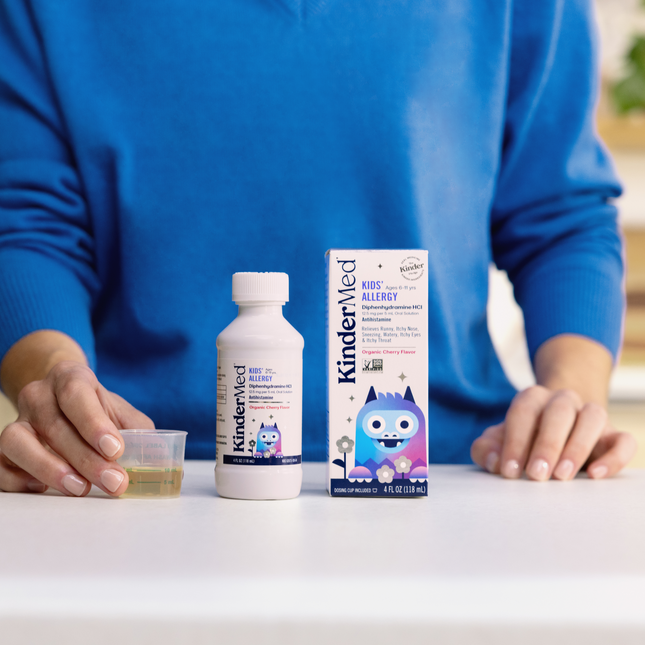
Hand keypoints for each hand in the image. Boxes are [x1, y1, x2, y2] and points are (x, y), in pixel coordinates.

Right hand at [0, 360, 153, 495]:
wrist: (64, 398)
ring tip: (81, 488)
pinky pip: (0, 464)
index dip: (94, 423)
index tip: (115, 449)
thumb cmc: (98, 410)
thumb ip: (138, 432)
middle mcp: (39, 395)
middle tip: (113, 482)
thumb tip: (158, 461)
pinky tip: (44, 488)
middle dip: (86, 459)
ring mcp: (17, 419)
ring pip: (17, 441)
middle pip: (55, 425)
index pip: (77, 393)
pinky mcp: (3, 445)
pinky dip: (18, 479)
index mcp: (71, 378)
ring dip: (49, 468)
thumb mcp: (121, 412)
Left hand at [471, 385, 636, 479]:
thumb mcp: (499, 442)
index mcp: (533, 398)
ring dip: (577, 447)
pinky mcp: (613, 435)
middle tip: (536, 474)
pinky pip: (624, 440)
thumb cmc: (523, 439)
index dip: (515, 441)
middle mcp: (563, 400)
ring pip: (592, 418)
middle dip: (546, 444)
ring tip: (562, 476)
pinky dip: (614, 457)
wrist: (557, 430)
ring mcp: (591, 415)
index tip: (509, 470)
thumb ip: (487, 449)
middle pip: (558, 412)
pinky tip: (596, 474)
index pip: (523, 411)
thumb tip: (493, 461)